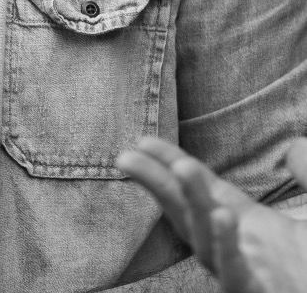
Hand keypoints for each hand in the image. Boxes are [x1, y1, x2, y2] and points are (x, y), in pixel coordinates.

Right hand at [116, 135, 306, 292]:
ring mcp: (245, 276)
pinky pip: (235, 278)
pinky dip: (227, 250)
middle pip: (188, 215)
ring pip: (206, 244)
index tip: (141, 141)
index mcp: (249, 226)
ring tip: (185, 168)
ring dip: (195, 205)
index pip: (200, 189)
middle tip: (128, 157)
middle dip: (159, 185)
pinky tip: (223, 217)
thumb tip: (292, 147)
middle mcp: (238, 250)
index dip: (170, 163)